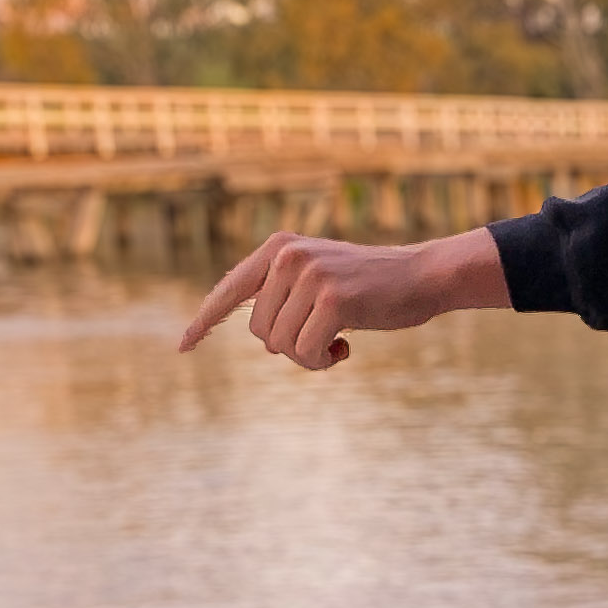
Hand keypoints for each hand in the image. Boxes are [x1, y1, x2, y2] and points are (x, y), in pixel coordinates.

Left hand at [176, 227, 509, 368]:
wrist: (424, 276)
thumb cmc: (373, 286)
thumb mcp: (321, 276)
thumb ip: (287, 292)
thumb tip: (261, 336)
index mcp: (280, 247)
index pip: (230, 289)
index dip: (205, 321)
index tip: (183, 348)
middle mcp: (289, 256)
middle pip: (258, 331)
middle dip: (289, 345)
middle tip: (324, 337)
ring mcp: (310, 275)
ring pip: (281, 346)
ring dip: (308, 355)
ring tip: (338, 341)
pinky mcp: (332, 299)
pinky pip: (307, 352)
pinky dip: (323, 361)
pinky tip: (346, 349)